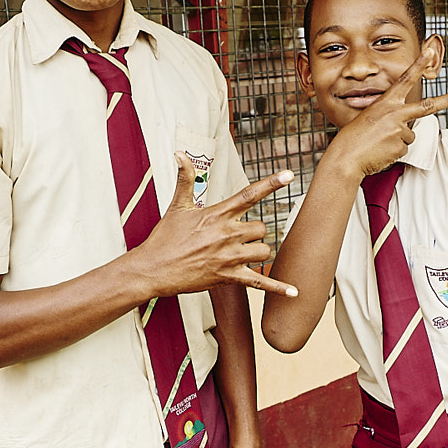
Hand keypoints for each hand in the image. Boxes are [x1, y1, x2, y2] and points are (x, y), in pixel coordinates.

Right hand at [135, 155, 298, 299]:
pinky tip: (294, 293)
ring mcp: (229, 257)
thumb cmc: (164, 239)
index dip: (271, 183)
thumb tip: (179, 154)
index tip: (289, 175)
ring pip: (263, 251)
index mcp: (217, 214)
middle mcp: (227, 234)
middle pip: (262, 228)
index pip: (249, 194)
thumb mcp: (176, 206)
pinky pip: (259, 282)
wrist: (153, 269)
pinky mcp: (228, 277)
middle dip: (256, 232)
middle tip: (240, 237)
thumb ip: (185, 179)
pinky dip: (278, 288)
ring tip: (243, 254)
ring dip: (258, 252)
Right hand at [335, 52, 447, 179]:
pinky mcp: (400, 146)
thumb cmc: (354, 138)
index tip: (430, 52)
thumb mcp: (370, 119)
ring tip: (379, 143)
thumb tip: (408, 129)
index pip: (405, 80)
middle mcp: (395, 114)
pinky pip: (403, 149)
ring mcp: (399, 130)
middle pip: (428, 106)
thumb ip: (391, 118)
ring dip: (397, 140)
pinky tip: (380, 152)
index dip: (418, 65)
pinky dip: (393, 152)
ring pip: (409, 135)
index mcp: (385, 102)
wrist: (346, 157)